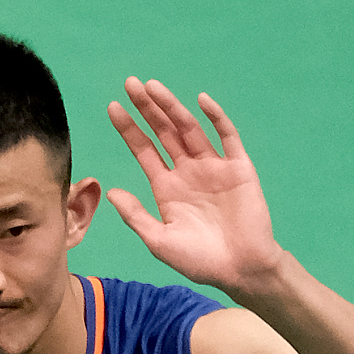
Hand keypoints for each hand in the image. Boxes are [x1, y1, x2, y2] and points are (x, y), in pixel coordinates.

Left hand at [106, 78, 287, 296]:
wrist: (241, 270)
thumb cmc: (200, 261)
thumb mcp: (160, 241)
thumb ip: (136, 216)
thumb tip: (112, 192)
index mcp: (167, 187)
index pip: (144, 150)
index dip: (129, 129)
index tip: (113, 107)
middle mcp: (188, 172)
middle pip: (164, 132)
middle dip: (147, 108)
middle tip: (131, 83)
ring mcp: (213, 167)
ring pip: (190, 129)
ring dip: (172, 107)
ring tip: (153, 86)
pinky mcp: (238, 168)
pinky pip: (227, 137)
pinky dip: (216, 118)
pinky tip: (201, 101)